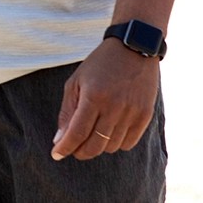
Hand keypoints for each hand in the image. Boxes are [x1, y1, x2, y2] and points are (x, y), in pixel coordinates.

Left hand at [50, 39, 160, 160]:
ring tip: (90, 137)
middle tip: (72, 149)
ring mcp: (132, 113)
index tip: (56, 155)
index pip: (77, 132)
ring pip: (112, 147)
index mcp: (93, 96)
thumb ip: (67, 111)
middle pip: (95, 145)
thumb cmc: (99, 64)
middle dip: (80, 152)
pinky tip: (108, 134)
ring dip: (98, 147)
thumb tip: (59, 138)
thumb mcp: (76, 81)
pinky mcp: (145, 116)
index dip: (65, 147)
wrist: (133, 48)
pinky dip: (116, 144)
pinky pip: (129, 143)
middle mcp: (114, 107)